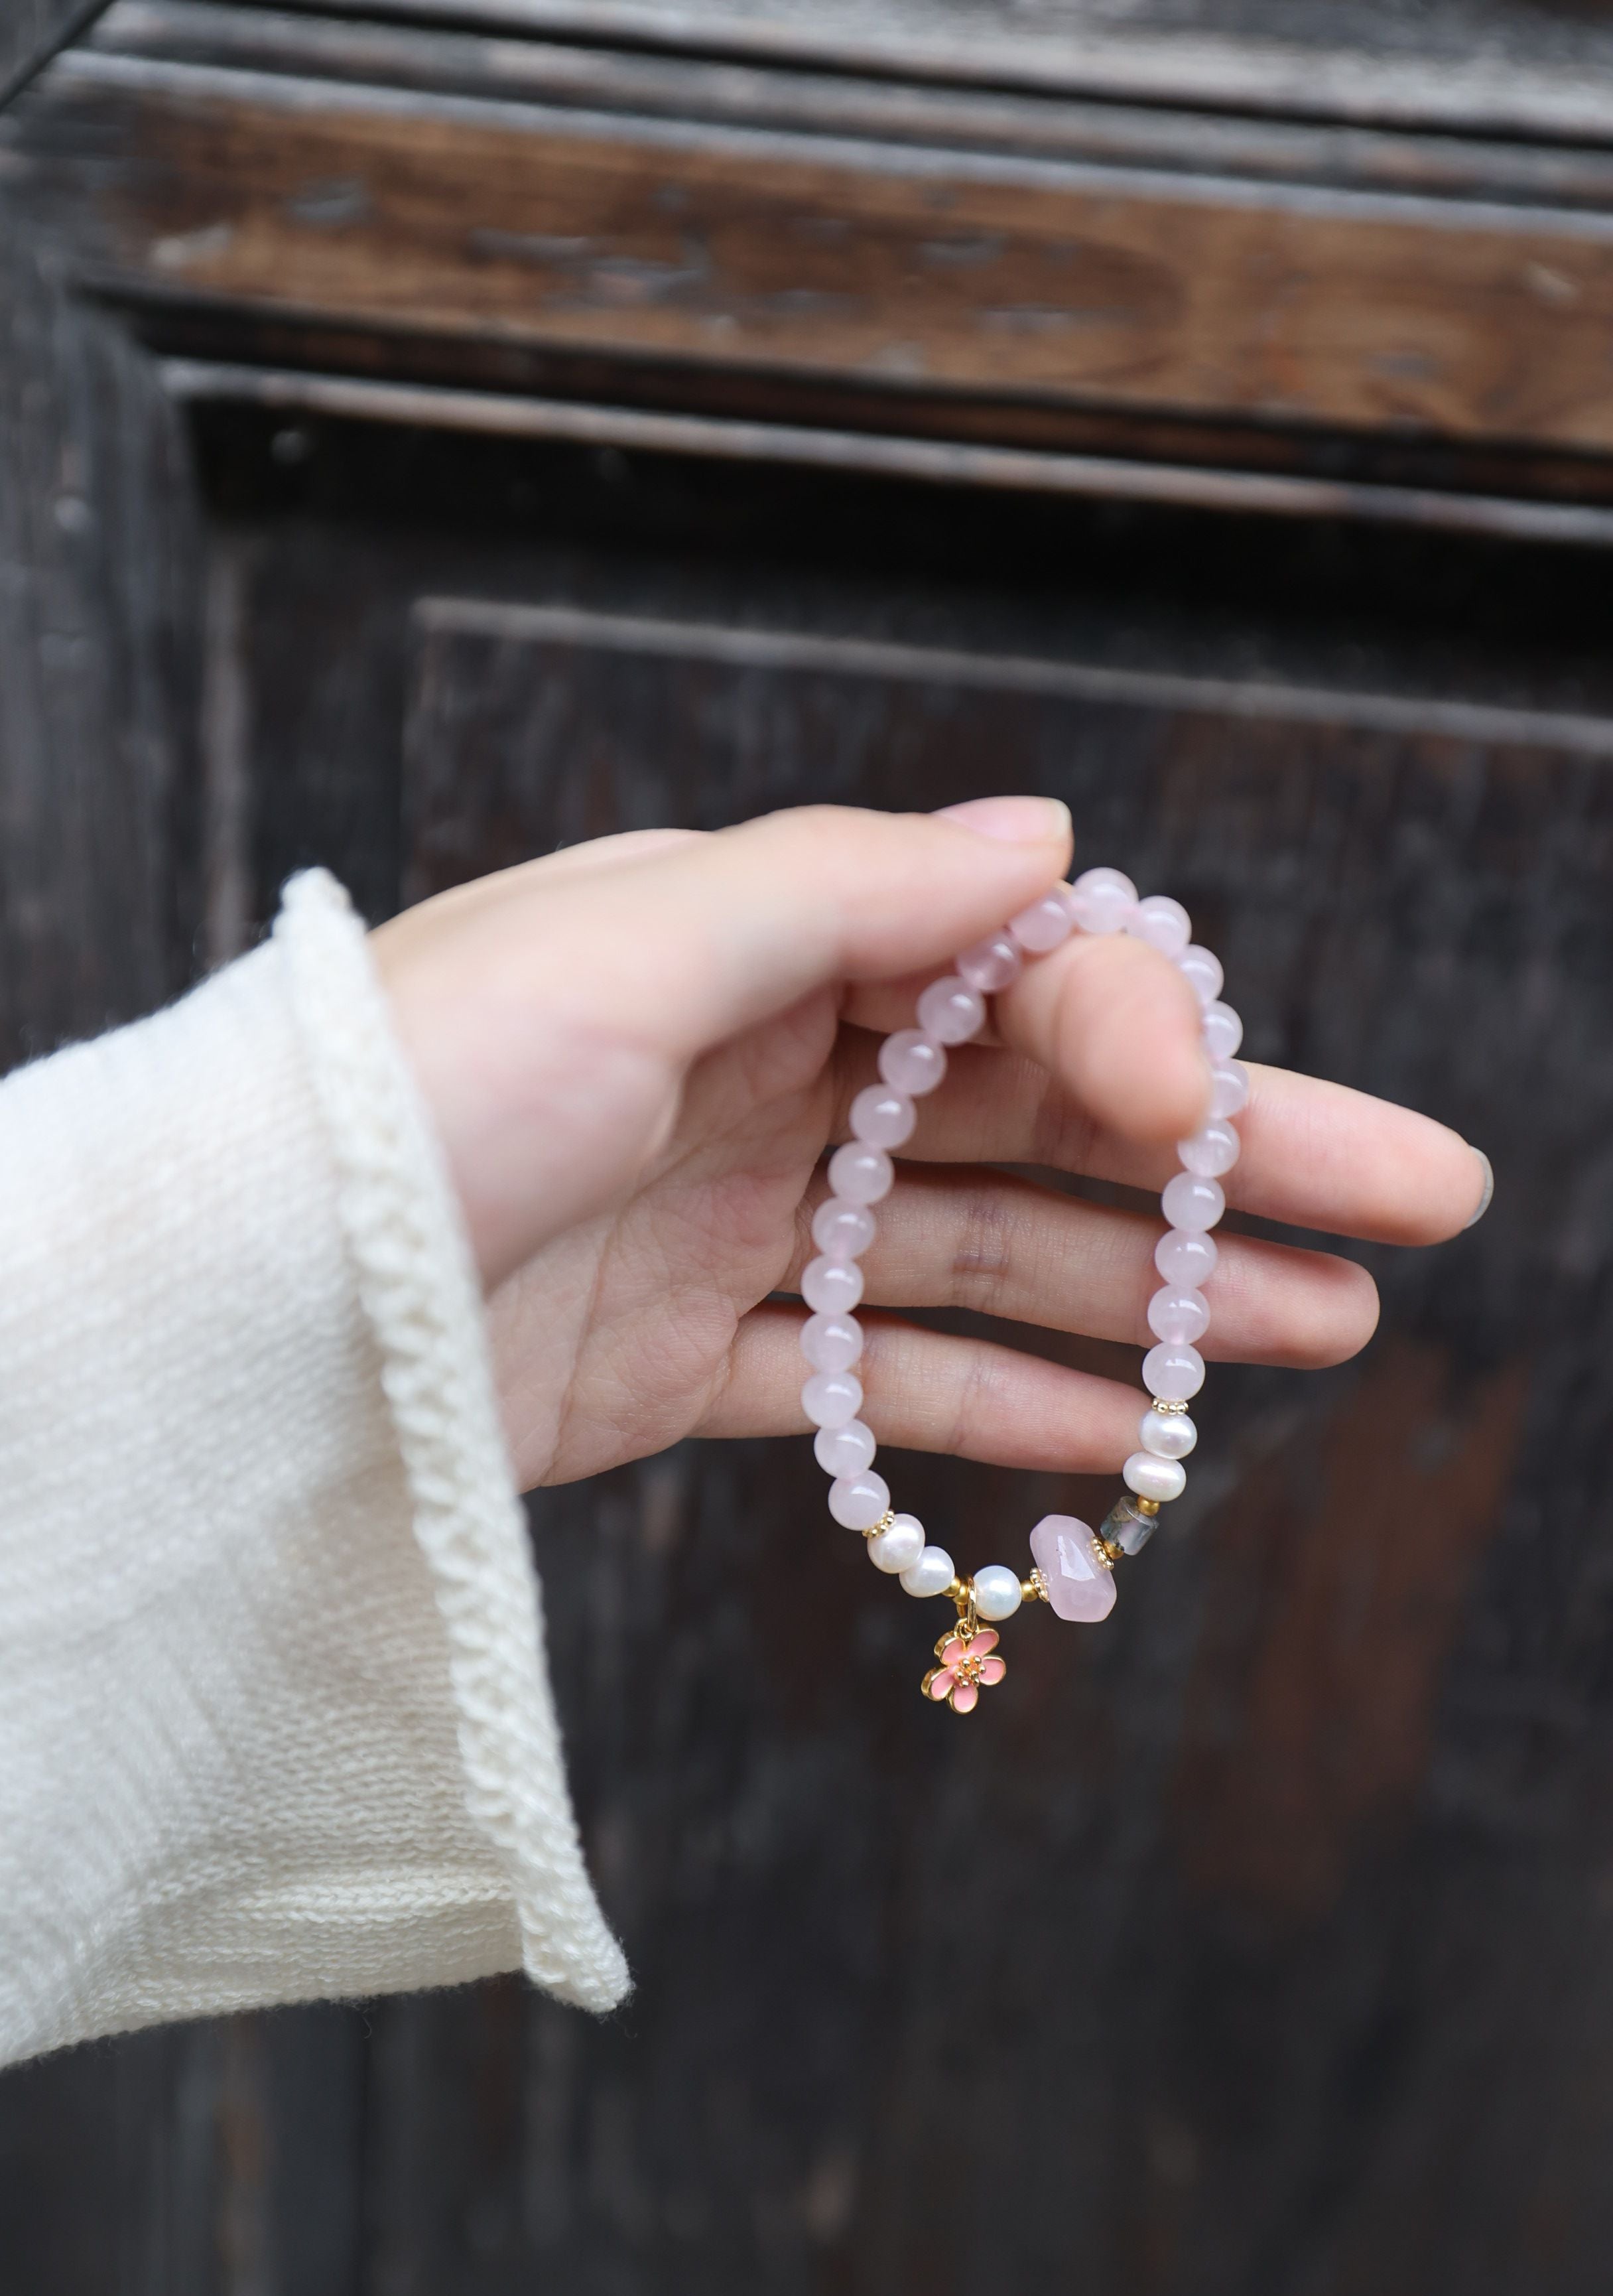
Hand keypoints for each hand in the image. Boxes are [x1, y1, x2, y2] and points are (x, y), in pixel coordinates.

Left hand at [371, 799, 1488, 1490]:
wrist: (229, 1308)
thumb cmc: (407, 1092)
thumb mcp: (627, 946)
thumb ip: (845, 891)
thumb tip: (1042, 835)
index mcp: (751, 946)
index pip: (1003, 971)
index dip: (1128, 1034)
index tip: (1210, 1112)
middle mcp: (757, 1072)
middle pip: (1036, 1117)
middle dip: (1226, 1159)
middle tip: (1420, 1201)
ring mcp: (731, 1225)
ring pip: (984, 1257)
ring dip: (1156, 1293)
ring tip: (1327, 1329)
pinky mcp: (684, 1365)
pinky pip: (879, 1382)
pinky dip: (1005, 1408)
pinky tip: (1139, 1435)